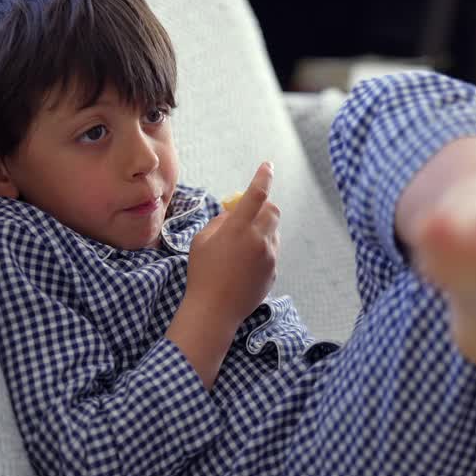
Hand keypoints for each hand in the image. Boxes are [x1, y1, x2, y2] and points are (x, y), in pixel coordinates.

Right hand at [186, 161, 279, 326]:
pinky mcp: (273, 271)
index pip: (256, 194)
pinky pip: (272, 252)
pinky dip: (262, 250)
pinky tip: (243, 266)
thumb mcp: (202, 241)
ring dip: (262, 230)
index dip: (263, 177)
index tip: (267, 165)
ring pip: (273, 232)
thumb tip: (234, 214)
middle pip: (273, 210)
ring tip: (241, 247)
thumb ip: (221, 222)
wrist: (214, 310)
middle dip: (264, 206)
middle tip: (248, 215)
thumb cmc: (201, 273)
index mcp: (238, 228)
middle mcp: (259, 239)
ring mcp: (269, 257)